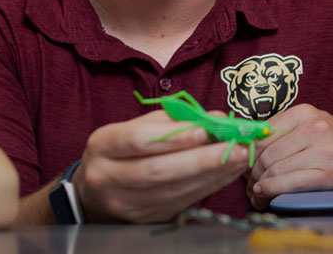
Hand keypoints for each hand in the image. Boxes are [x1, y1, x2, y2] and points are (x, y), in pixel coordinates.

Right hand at [74, 110, 248, 222]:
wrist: (94, 190)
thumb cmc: (117, 151)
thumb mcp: (129, 128)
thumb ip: (168, 120)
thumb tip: (213, 116)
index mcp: (101, 145)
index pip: (138, 140)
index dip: (172, 136)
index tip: (205, 129)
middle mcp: (108, 176)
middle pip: (158, 170)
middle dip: (201, 159)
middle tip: (236, 147)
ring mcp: (126, 203)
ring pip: (173, 190)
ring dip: (212, 174)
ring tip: (240, 157)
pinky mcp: (145, 219)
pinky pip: (181, 202)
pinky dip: (208, 187)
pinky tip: (226, 173)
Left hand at [247, 104, 332, 209]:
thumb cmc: (327, 140)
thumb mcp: (306, 126)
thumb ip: (280, 131)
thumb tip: (245, 146)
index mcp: (302, 114)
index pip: (262, 136)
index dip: (247, 153)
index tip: (242, 164)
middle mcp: (314, 129)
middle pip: (268, 154)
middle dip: (252, 173)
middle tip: (247, 184)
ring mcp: (324, 152)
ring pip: (276, 169)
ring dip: (259, 185)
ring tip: (255, 194)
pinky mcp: (330, 174)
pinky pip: (291, 182)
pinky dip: (272, 189)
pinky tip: (264, 194)